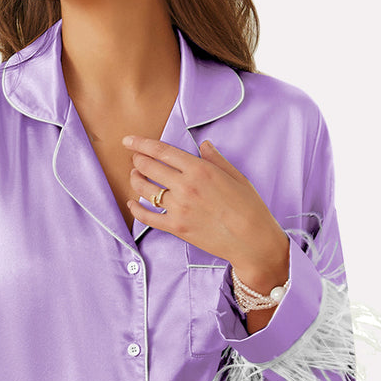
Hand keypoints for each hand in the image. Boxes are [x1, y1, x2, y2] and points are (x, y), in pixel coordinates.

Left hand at [121, 135, 288, 293]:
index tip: (129, 140)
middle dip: (137, 160)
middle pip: (149, 168)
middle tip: (135, 158)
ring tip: (135, 176)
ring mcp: (179, 208)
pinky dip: (136, 210)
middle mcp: (185, 187)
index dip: (141, 144)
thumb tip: (203, 145)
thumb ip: (215, 159)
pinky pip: (148, 217)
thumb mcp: (236, 176)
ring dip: (136, 180)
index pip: (162, 152)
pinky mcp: (176, 228)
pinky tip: (132, 203)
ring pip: (145, 190)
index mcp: (200, 170)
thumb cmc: (249, 207)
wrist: (252, 240)